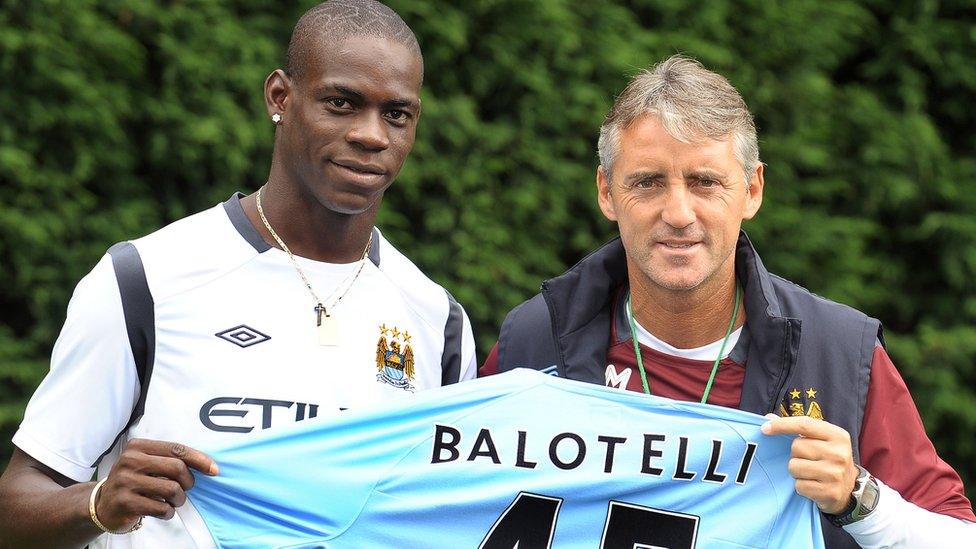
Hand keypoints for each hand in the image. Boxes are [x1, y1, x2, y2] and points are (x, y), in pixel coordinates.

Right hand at [92, 439, 217, 530]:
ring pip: (172, 489)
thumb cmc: (134, 481)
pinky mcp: (125, 502)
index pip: (176, 449)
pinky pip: (161, 508)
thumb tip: (207, 465)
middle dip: (188, 482)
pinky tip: (163, 511)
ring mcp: (125, 482)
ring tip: (173, 501)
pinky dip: (168, 512)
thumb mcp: (146, 463)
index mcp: (138, 447)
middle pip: (177, 468)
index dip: (199, 459)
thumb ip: (169, 459)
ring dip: (179, 499)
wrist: (103, 505)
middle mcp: (129, 461)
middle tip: (185, 489)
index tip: (214, 469)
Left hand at [761, 414, 857, 513]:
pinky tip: (813, 485)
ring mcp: (835, 474)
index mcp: (838, 435)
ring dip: (796, 471)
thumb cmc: (829, 459)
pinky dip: (801, 486)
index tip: (764, 428)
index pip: (805, 424)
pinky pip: (799, 486)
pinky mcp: (830, 492)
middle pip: (796, 447)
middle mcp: (839, 453)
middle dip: (795, 454)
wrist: (849, 488)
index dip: (782, 425)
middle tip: (808, 460)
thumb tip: (768, 418)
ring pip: (794, 466)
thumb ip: (797, 428)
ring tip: (810, 473)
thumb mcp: (821, 440)